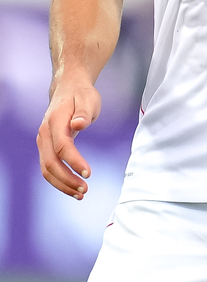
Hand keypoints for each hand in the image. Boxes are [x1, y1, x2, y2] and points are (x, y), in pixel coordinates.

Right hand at [37, 80, 100, 198]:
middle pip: (51, 162)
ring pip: (47, 169)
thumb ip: (84, 112)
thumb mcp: (88, 99)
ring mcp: (43, 141)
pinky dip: (59, 180)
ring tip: (81, 193)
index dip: (74, 161)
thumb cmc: (81, 94)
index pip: (62, 146)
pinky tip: (73, 187)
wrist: (68, 88)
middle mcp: (45, 133)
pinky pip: (49, 167)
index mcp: (55, 120)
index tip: (89, 173)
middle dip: (67, 179)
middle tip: (85, 189)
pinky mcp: (46, 147)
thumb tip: (79, 124)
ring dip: (62, 184)